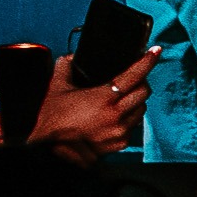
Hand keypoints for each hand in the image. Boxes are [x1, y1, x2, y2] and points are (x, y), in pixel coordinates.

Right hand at [24, 53, 153, 158]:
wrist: (40, 140)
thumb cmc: (49, 113)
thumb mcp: (57, 84)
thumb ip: (67, 64)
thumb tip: (73, 57)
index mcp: (103, 98)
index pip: (134, 75)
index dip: (147, 60)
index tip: (156, 51)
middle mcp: (115, 116)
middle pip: (144, 93)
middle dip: (141, 83)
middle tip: (133, 79)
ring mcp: (118, 132)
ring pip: (140, 111)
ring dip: (134, 102)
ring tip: (120, 100)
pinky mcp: (117, 145)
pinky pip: (131, 127)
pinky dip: (126, 120)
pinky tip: (112, 118)